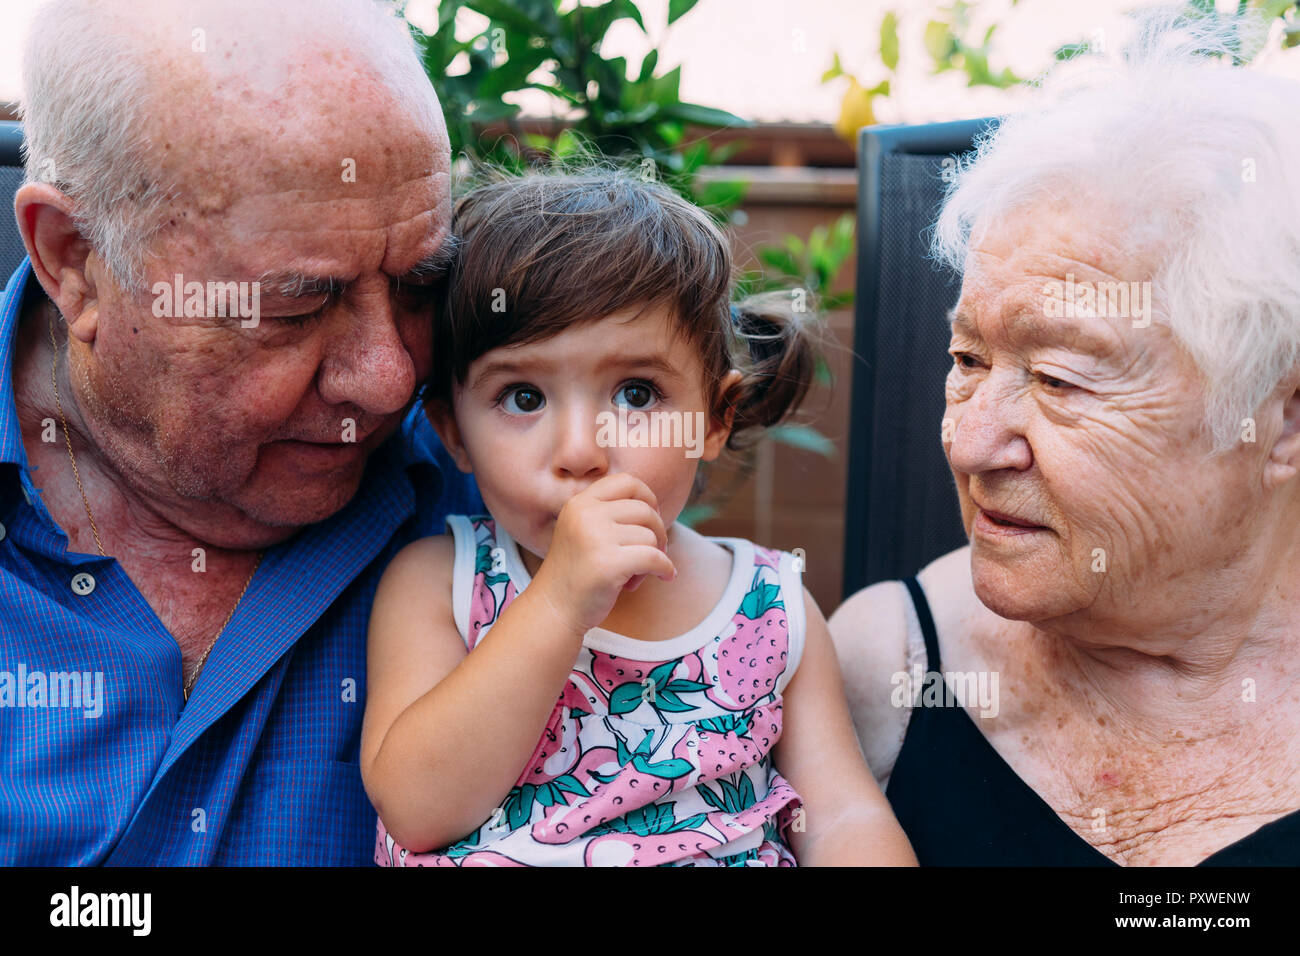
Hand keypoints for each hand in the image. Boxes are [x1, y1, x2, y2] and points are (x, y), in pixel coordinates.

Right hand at [530, 473, 676, 636]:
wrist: (553, 609)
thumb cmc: (576, 572)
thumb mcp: (584, 531)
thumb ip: (610, 514)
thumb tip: (655, 506)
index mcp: (580, 503)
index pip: (627, 482)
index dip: (648, 497)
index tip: (650, 519)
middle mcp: (586, 515)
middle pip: (645, 510)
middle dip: (658, 532)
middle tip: (651, 553)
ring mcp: (595, 538)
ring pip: (650, 536)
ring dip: (654, 556)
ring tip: (636, 574)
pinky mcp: (608, 564)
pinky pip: (655, 558)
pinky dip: (666, 568)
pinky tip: (665, 576)